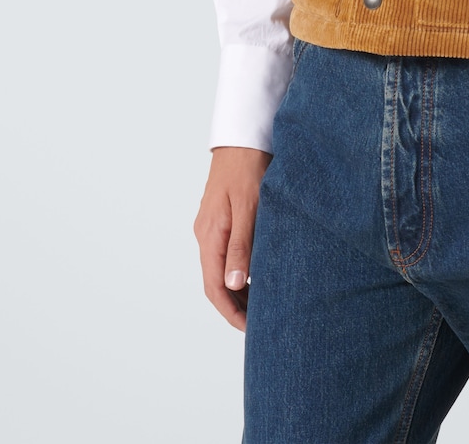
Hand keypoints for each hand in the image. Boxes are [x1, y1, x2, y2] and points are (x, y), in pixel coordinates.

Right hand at [193, 146, 271, 330]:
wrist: (243, 138)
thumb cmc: (248, 169)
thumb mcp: (249, 207)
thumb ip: (241, 245)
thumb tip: (233, 285)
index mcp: (209, 236)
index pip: (214, 287)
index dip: (231, 311)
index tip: (250, 328)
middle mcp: (206, 235)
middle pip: (216, 282)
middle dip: (235, 305)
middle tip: (260, 321)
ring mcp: (212, 227)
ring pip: (221, 269)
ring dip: (238, 289)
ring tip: (262, 303)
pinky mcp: (221, 219)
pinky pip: (226, 254)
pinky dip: (240, 270)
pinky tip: (257, 273)